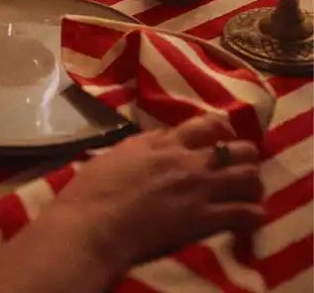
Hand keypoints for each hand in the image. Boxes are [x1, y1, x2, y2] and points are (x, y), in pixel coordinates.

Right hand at [56, 116, 262, 276]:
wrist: (96, 223)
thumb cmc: (96, 186)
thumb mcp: (122, 151)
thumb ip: (149, 143)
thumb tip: (163, 139)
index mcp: (166, 143)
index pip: (207, 124)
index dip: (221, 128)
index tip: (223, 136)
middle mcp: (189, 161)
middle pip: (238, 149)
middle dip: (244, 156)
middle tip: (238, 167)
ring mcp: (200, 190)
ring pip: (248, 178)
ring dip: (251, 183)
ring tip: (246, 191)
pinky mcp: (204, 220)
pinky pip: (245, 214)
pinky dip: (253, 214)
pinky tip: (250, 217)